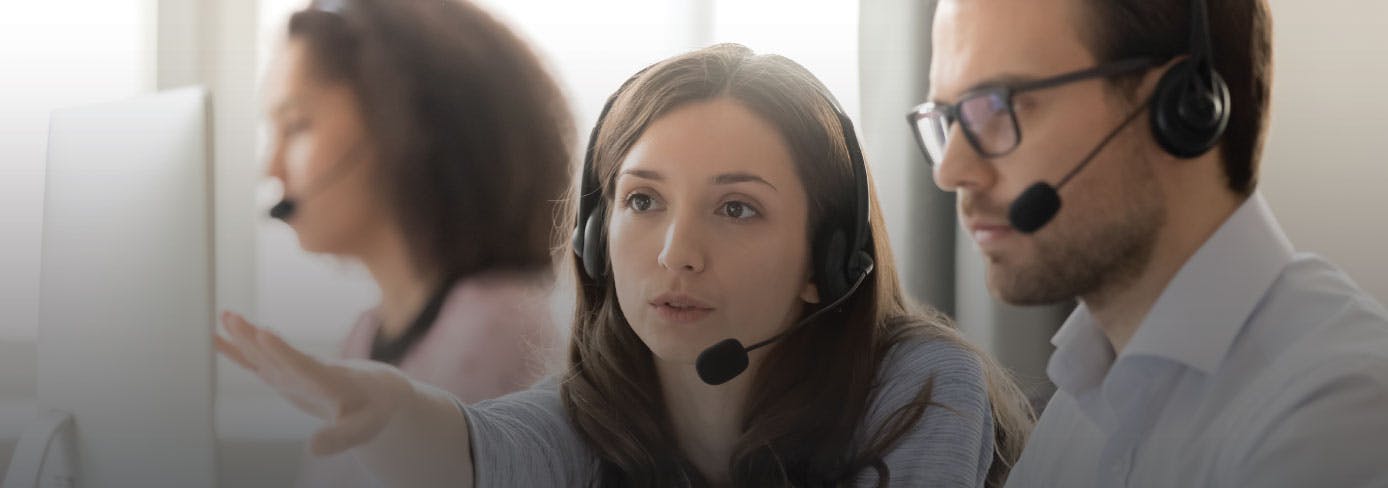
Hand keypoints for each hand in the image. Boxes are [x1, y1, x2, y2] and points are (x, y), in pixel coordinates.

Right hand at [215, 311, 411, 454]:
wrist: (372, 391)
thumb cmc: (369, 411)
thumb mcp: (360, 429)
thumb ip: (339, 438)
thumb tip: (312, 449)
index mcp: (325, 380)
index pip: (302, 365)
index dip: (283, 351)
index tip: (264, 333)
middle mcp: (305, 370)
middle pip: (276, 353)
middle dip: (254, 337)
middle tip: (232, 317)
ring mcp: (291, 371)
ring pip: (263, 352)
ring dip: (244, 336)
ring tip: (224, 316)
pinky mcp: (281, 374)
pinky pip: (255, 361)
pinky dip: (236, 350)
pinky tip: (217, 337)